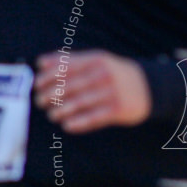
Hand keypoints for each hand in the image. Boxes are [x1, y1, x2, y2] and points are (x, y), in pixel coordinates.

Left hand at [34, 50, 150, 133]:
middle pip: (71, 86)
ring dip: (62, 110)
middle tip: (40, 101)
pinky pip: (94, 118)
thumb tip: (41, 63)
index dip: (49, 76)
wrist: (150, 87)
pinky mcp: (119, 110)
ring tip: (52, 115)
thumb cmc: (116, 74)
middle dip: (51, 94)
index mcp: (97, 60)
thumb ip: (71, 61)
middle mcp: (105, 75)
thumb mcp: (98, 61)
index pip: (68, 67)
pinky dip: (79, 123)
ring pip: (80, 103)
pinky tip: (67, 126)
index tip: (37, 84)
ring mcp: (112, 93)